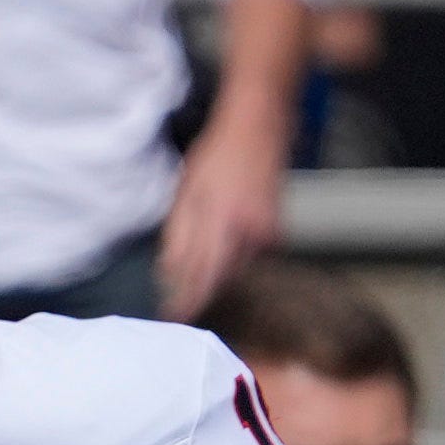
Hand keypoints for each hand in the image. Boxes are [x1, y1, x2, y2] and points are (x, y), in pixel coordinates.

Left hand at [159, 96, 290, 321]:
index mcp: (224, 221)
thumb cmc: (217, 155)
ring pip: (234, 270)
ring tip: (190, 276)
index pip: (202, 275)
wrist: (259, 127)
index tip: (171, 318)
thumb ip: (179, 236)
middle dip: (196, 292)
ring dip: (212, 276)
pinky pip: (247, 257)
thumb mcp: (186, 194)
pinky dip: (229, 259)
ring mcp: (267, 232)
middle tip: (173, 305)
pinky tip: (218, 247)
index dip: (186, 300)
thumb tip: (169, 273)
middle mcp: (250, 231)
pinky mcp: (276, 231)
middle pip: (219, 278)